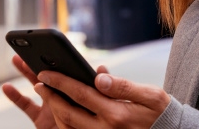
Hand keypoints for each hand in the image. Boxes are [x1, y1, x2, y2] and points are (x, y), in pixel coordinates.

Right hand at [2, 54, 109, 128]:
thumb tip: (101, 69)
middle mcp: (64, 95)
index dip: (60, 56)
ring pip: (36, 85)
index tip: (51, 43)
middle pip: (50, 73)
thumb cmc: (97, 122)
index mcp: (78, 89)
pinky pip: (26, 106)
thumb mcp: (104, 105)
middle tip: (29, 46)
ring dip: (25, 72)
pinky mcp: (40, 119)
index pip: (69, 69)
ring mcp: (51, 106)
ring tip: (16, 59)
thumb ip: (103, 88)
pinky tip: (6, 87)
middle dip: (39, 60)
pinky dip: (15, 96)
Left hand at [34, 68, 170, 128]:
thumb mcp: (150, 94)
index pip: (81, 95)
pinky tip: (61, 109)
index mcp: (116, 114)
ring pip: (69, 126)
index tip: (45, 74)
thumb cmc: (160, 112)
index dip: (60, 83)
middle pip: (68, 113)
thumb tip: (99, 75)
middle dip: (50, 97)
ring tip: (46, 94)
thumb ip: (123, 86)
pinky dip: (65, 122)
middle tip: (38, 83)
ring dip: (54, 111)